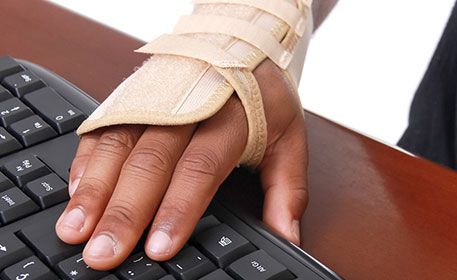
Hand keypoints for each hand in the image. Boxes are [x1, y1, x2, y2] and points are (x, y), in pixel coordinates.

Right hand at [55, 59, 308, 269]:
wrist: (239, 45)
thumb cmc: (263, 97)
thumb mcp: (289, 137)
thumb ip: (287, 189)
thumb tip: (286, 236)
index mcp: (229, 117)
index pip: (200, 167)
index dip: (178, 207)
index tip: (159, 246)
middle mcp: (187, 106)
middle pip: (151, 161)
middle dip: (125, 210)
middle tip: (105, 251)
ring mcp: (155, 99)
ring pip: (120, 145)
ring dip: (96, 189)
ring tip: (76, 229)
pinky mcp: (134, 96)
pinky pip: (104, 127)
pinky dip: (87, 159)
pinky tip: (76, 191)